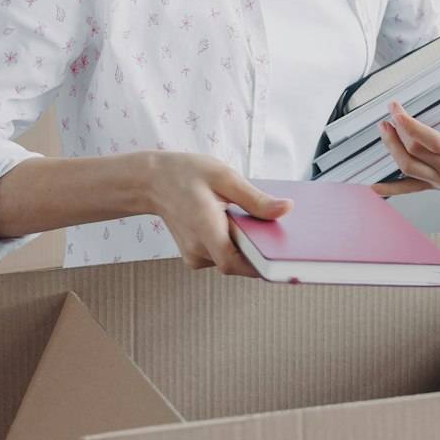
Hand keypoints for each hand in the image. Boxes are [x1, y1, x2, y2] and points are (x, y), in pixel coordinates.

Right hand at [136, 151, 292, 274]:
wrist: (153, 182)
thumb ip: (255, 198)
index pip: (234, 262)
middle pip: (239, 262)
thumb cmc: (187, 174)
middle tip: (281, 232)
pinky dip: (235, 244)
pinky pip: (223, 256)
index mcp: (204, 228)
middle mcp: (197, 249)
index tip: (284, 257)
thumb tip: (286, 210)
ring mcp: (194, 256)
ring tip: (256, 220)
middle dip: (261, 250)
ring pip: (232, 260)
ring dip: (247, 245)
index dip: (261, 265)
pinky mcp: (196, 256)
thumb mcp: (224, 177)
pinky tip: (238, 223)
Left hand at [372, 100, 439, 198]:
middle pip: (415, 152)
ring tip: (384, 130)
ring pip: (409, 168)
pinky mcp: (436, 186)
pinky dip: (390, 189)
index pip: (431, 140)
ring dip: (391, 149)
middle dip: (397, 132)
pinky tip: (373, 186)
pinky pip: (410, 189)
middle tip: (389, 114)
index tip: (397, 109)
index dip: (410, 125)